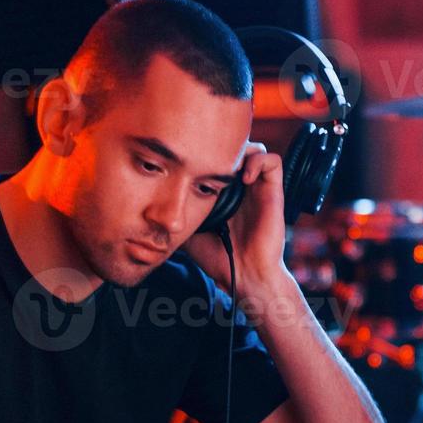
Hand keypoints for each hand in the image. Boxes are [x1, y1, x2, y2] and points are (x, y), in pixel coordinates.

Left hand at [183, 141, 290, 296]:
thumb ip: (175, 215)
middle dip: (222, 146)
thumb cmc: (219, 258)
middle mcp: (242, 187)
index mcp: (224, 193)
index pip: (217, 159)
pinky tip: (244, 178)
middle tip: (207, 156)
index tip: (191, 157)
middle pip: (236, 149)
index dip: (206, 153)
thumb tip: (149, 208)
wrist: (245, 276)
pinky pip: (273, 161)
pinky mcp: (273, 191)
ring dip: (242, 150)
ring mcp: (258, 188)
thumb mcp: (187, 231)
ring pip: (255, 148)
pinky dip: (258, 161)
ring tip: (227, 166)